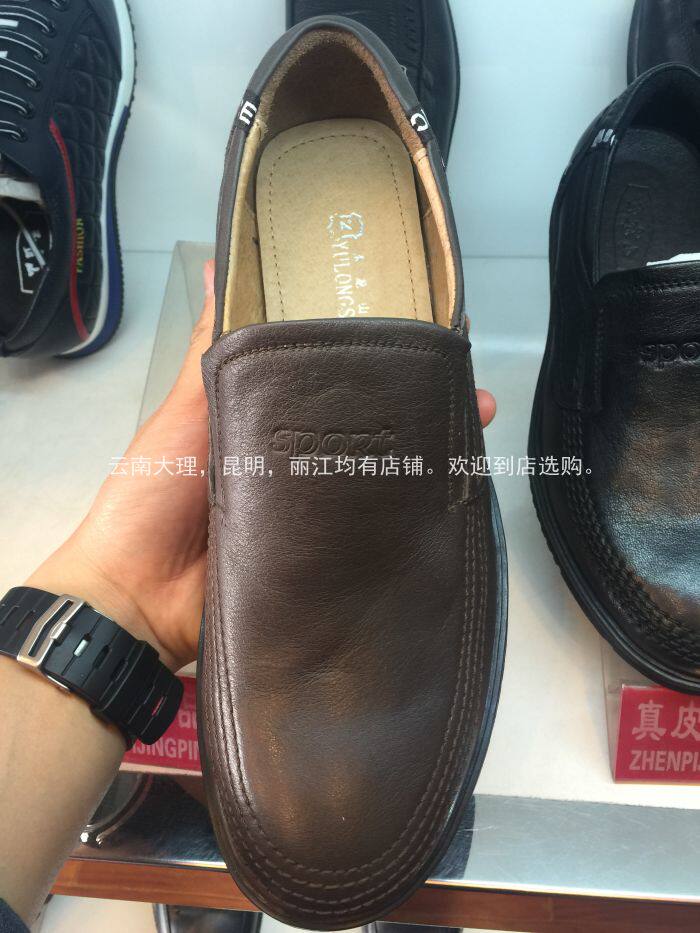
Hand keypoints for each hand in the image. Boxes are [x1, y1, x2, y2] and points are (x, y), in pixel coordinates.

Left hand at [27, 263, 496, 670]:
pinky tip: (447, 503)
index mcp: (275, 423)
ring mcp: (318, 516)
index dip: (379, 365)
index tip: (425, 342)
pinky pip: (371, 537)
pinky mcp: (325, 562)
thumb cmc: (153, 496)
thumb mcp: (184, 413)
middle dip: (423, 411)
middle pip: (371, 431)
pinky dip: (408, 522)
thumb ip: (211, 351)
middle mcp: (304, 464)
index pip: (336, 385)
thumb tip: (218, 264)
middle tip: (472, 396)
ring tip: (472, 436)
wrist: (136, 600)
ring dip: (429, 461)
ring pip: (381, 481)